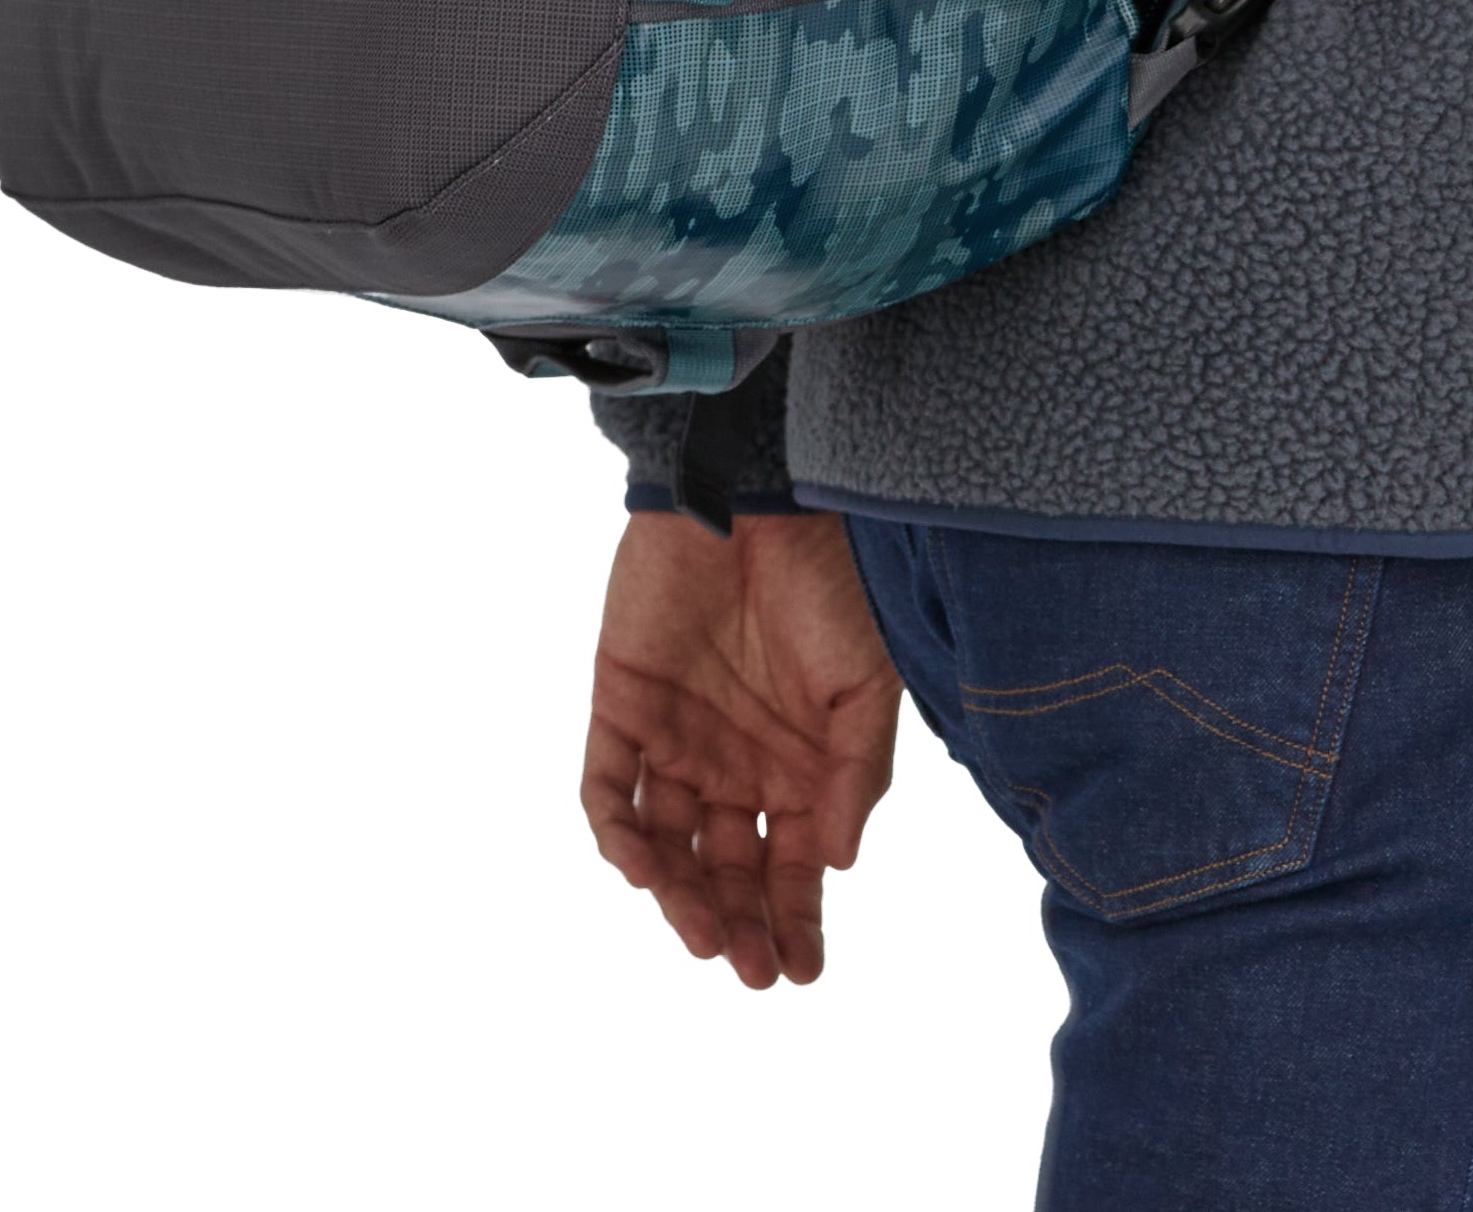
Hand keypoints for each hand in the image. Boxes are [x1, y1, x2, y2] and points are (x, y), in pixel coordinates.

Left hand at [583, 509, 902, 986]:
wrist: (757, 501)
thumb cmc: (827, 585)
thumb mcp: (866, 686)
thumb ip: (855, 775)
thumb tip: (838, 864)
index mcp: (795, 769)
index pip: (790, 869)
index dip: (794, 923)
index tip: (800, 971)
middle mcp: (733, 767)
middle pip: (724, 872)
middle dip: (738, 926)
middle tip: (749, 967)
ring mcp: (673, 742)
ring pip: (663, 847)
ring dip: (679, 896)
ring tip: (703, 929)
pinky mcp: (620, 709)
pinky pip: (606, 790)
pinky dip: (618, 836)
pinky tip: (644, 865)